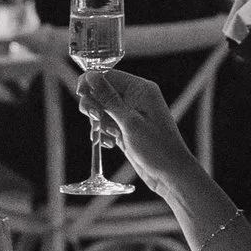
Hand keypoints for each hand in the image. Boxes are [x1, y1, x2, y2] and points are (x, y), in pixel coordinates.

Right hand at [74, 63, 193, 198]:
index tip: (81, 94)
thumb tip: (92, 76)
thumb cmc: (157, 148)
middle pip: (102, 91)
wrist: (170, 174)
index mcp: (141, 89)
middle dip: (94, 105)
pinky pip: (107, 123)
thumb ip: (109, 99)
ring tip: (108, 134)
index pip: (108, 75)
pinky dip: (104, 132)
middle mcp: (135, 98)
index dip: (91, 82)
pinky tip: (110, 143)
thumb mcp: (130, 122)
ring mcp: (130, 114)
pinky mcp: (126, 128)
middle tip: (96, 119)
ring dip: (98, 121)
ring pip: (102, 109)